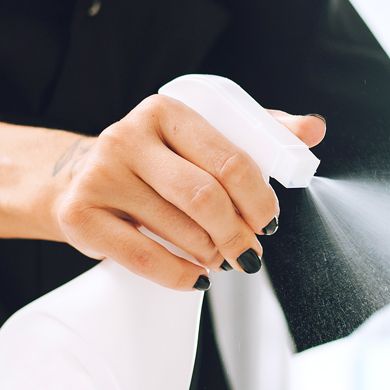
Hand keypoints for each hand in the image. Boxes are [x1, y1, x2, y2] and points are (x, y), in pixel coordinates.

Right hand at [53, 97, 325, 289]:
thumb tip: (314, 129)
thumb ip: (257, 134)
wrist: (75, 179)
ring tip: (220, 259)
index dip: (258, 198)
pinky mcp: (80, 214)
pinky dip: (180, 275)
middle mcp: (127, 137)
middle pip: (204, 196)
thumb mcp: (200, 138)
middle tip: (249, 253)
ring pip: (178, 229)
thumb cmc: (155, 162)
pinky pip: (143, 256)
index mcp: (166, 111)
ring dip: (211, 255)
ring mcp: (100, 176)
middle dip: (237, 233)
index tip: (268, 221)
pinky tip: (196, 278)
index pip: (229, 158)